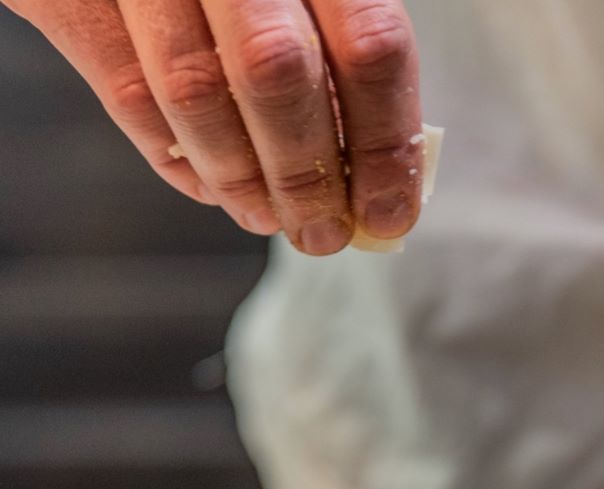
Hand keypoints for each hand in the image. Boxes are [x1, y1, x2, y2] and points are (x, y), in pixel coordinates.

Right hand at [7, 0, 423, 253]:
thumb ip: (341, 49)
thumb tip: (373, 171)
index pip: (370, 48)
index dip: (385, 147)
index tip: (388, 212)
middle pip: (278, 76)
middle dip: (307, 179)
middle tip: (323, 235)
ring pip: (194, 93)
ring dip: (240, 180)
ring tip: (268, 219)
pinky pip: (125, 91)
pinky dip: (174, 157)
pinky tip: (208, 186)